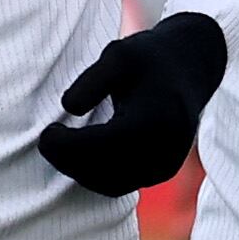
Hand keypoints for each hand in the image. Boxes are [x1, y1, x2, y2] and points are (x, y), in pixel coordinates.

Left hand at [38, 12, 227, 195]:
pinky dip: (98, 174)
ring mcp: (166, 164)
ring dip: (80, 171)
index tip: (46, 134)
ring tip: (63, 146)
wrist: (192, 66)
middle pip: (102, 171)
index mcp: (154, 119)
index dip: (65, 147)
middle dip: (67, 160)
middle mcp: (164, 148)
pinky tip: (83, 153)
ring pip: (110, 184)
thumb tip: (68, 108)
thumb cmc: (150, 58)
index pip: (99, 147)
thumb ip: (91, 81)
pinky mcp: (163, 171)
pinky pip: (122, 184)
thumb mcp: (119, 55)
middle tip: (48, 141)